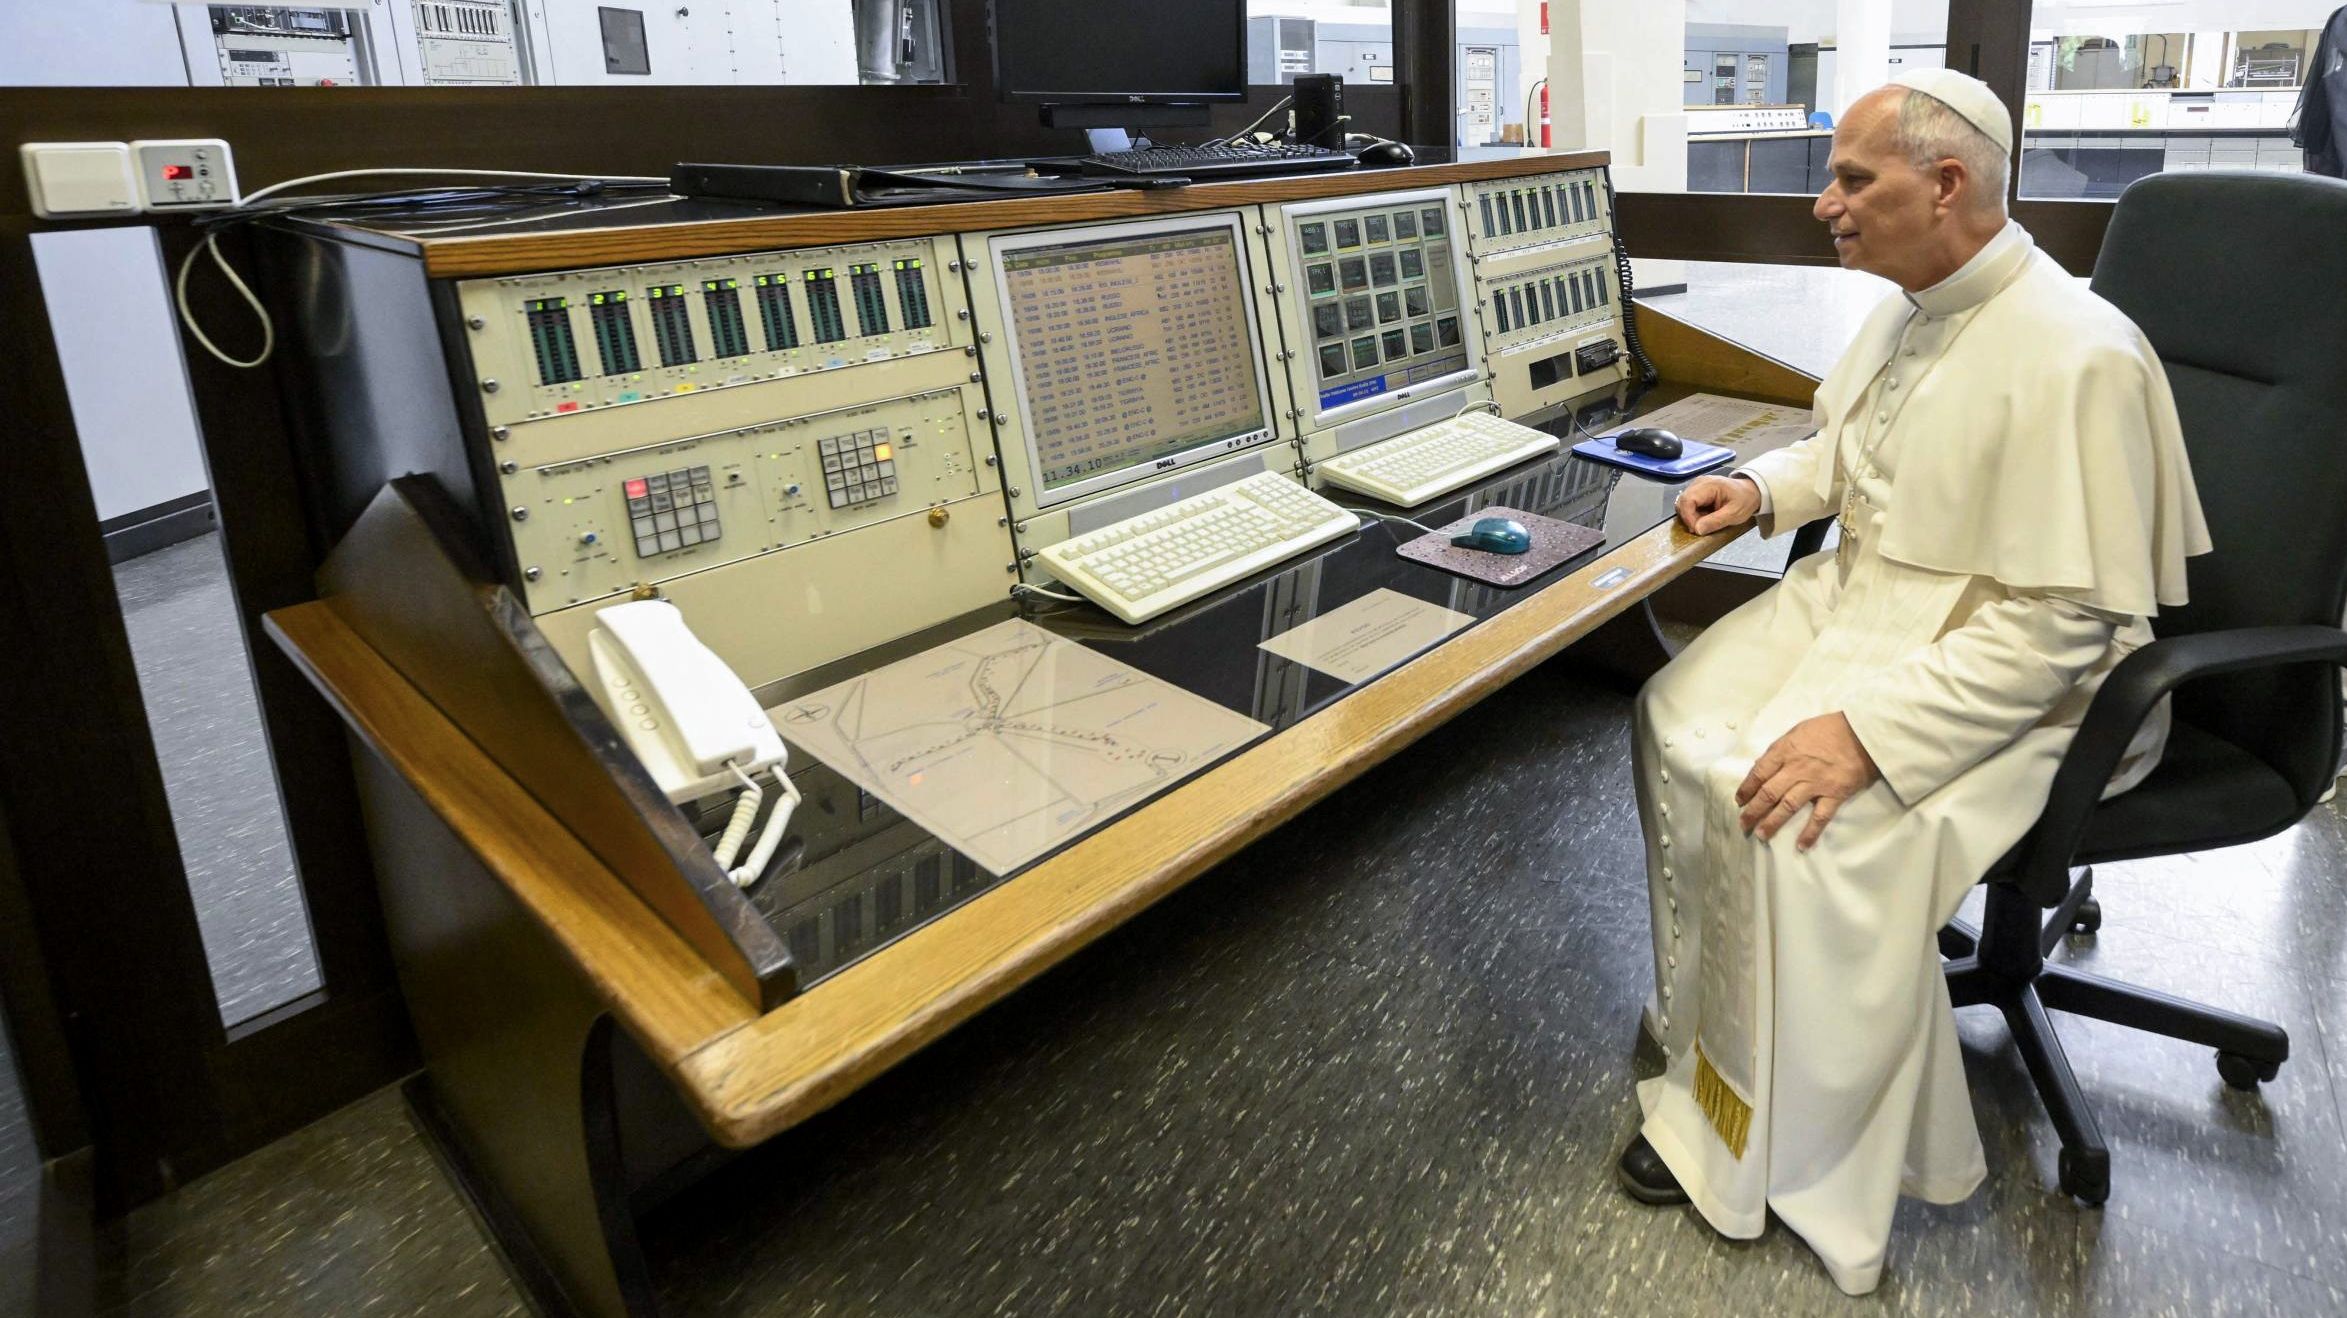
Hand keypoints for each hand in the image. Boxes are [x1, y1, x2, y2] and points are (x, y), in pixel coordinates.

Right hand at [1674, 475, 1762, 534]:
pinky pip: (1687, 504)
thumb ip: (1716, 521)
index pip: (1688, 500)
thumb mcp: (1735, 514)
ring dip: (1690, 517)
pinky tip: (1704, 516)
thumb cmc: (1744, 500)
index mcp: (1710, 485)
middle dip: (1688, 518)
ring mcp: (1696, 486)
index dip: (1688, 517)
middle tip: (1702, 527)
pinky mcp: (1696, 491)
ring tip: (1705, 521)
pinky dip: (1693, 514)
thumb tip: (1697, 529)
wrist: (1750, 492)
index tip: (1696, 530)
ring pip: (1682, 504)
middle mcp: (1699, 482)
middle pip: (1682, 502)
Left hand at [1736, 713, 1880, 849]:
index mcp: (1785, 750)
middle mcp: (1796, 768)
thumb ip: (1780, 749)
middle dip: (1753, 810)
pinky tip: (1801, 846)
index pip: (1759, 773)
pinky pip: (1820, 817)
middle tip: (1743, 824)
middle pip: (1769, 793)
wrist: (1865, 732)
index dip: (1746, 789)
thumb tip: (1761, 766)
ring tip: (1761, 835)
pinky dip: (1810, 832)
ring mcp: (1816, 783)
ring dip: (1772, 822)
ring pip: (1788, 806)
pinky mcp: (1835, 794)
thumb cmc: (1830, 728)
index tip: (1739, 801)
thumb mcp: (1798, 731)